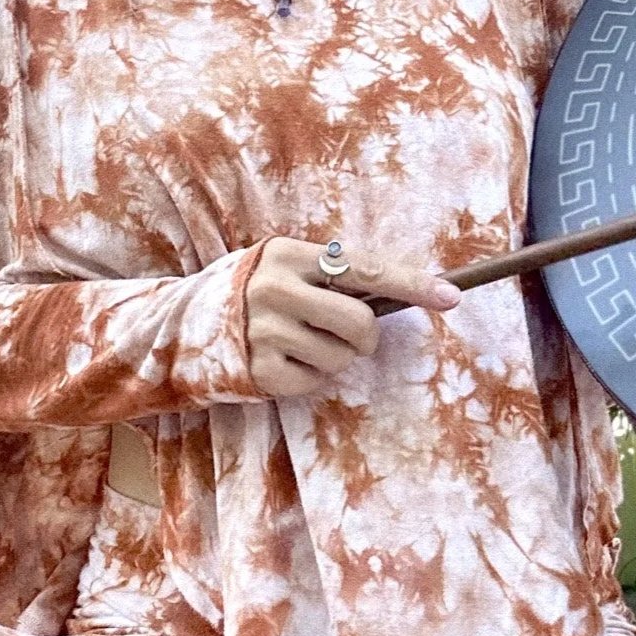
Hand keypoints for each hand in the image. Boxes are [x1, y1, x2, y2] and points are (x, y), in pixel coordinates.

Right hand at [244, 237, 460, 398]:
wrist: (185, 323)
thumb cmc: (255, 289)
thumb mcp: (287, 265)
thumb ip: (332, 274)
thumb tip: (406, 291)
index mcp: (290, 254)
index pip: (365, 269)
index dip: (412, 284)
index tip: (451, 296)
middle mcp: (276, 289)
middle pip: (361, 323)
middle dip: (366, 336)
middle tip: (349, 334)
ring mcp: (264, 332)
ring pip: (341, 358)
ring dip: (334, 357)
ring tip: (301, 342)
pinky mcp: (259, 370)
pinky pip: (315, 382)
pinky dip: (310, 377)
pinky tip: (284, 360)